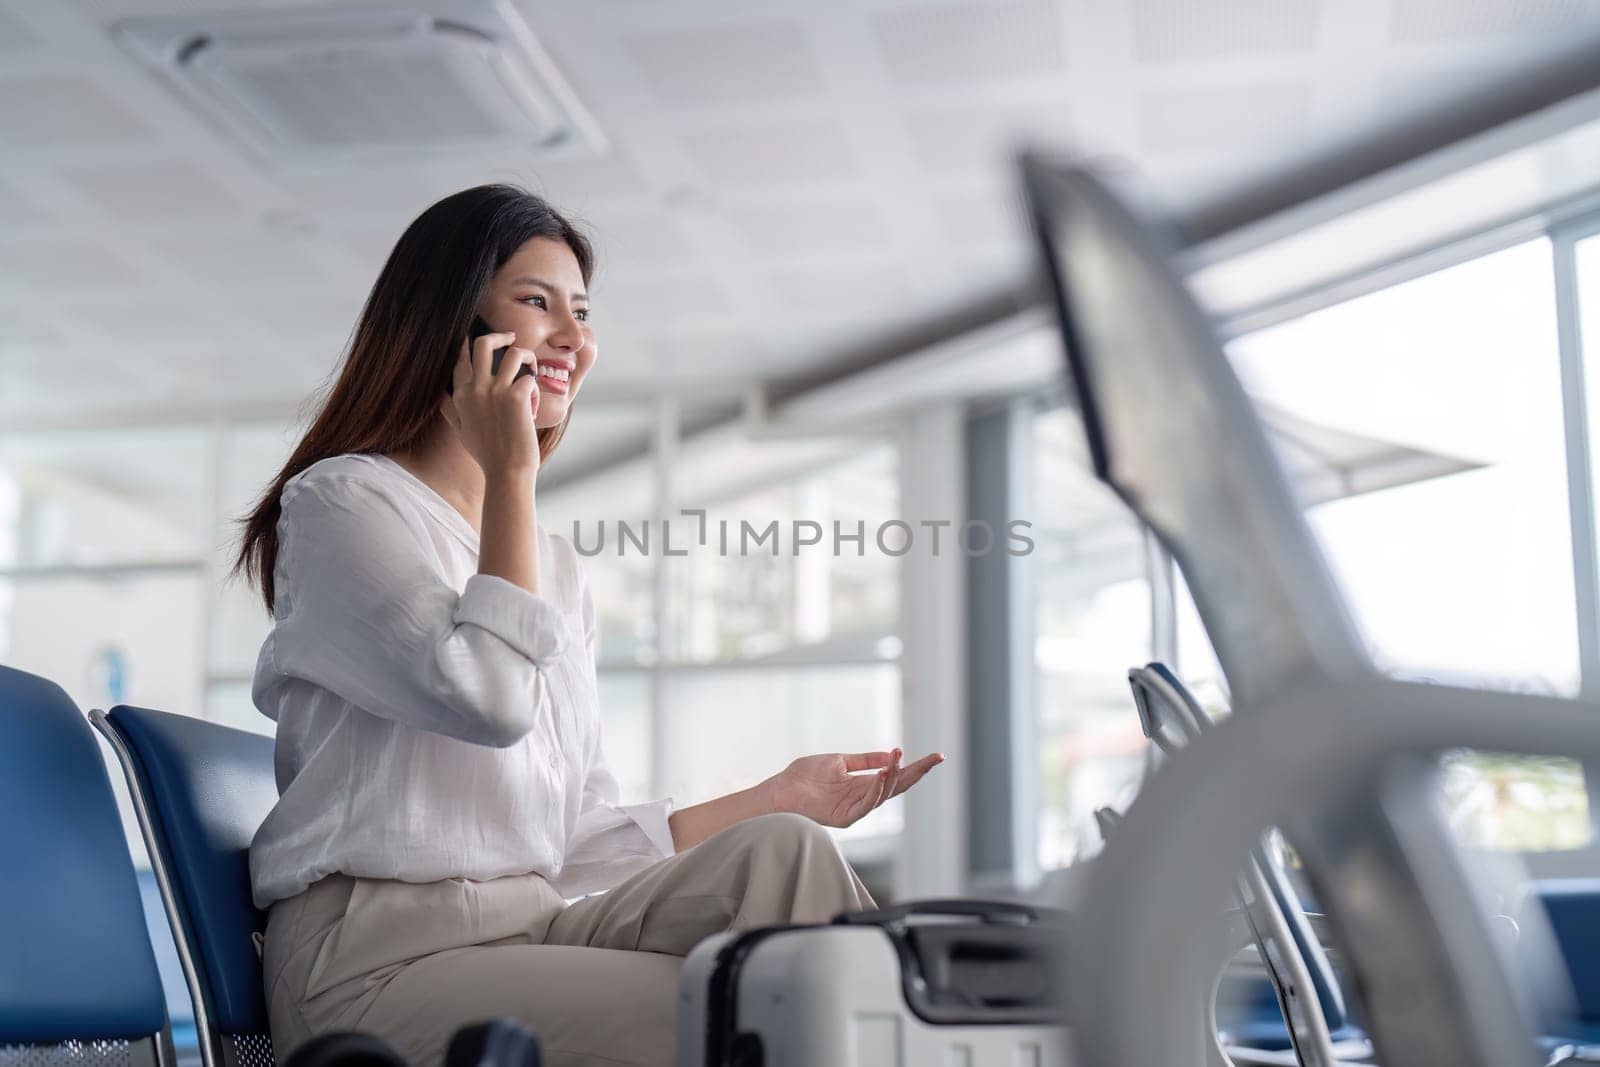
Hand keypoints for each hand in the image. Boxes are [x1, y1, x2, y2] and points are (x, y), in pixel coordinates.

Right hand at [440, 328, 541, 478]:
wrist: (506, 471)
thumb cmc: (487, 455)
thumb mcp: (461, 431)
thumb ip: (450, 411)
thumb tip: (441, 397)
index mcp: (460, 395)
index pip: (460, 359)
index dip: (466, 343)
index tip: (472, 335)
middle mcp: (476, 388)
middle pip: (483, 343)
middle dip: (500, 336)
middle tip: (511, 338)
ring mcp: (496, 391)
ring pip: (515, 353)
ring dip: (527, 357)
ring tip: (531, 368)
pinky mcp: (517, 397)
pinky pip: (530, 378)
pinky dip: (536, 389)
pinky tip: (533, 406)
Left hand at [763, 748, 944, 828]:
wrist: (778, 792)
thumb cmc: (803, 777)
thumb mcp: (839, 761)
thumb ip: (865, 760)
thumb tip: (892, 754)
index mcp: (863, 785)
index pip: (896, 776)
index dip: (916, 766)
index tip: (937, 756)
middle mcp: (863, 798)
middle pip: (898, 786)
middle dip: (917, 772)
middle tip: (935, 758)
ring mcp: (855, 809)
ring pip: (885, 795)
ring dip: (895, 776)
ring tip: (900, 758)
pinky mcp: (844, 817)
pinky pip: (866, 805)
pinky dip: (876, 790)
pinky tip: (883, 775)